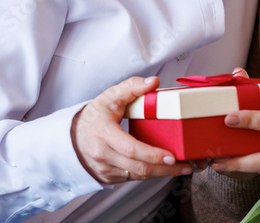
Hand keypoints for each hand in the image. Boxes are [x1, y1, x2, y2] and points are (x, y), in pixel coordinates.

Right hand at [71, 76, 193, 183]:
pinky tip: (165, 169)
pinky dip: (150, 174)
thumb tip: (153, 82)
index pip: (130, 148)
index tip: (172, 156)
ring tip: (182, 168)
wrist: (73, 136)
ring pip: (137, 176)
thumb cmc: (94, 116)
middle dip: (165, 168)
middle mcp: (102, 155)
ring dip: (161, 174)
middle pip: (138, 167)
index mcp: (103, 133)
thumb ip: (132, 86)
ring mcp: (104, 169)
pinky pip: (132, 178)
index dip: (152, 154)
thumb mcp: (110, 96)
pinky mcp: (108, 177)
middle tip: (186, 165)